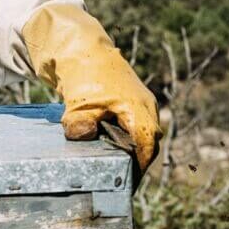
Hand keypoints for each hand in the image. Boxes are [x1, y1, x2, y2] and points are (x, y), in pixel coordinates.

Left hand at [22, 3, 161, 168]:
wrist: (80, 47)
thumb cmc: (84, 73)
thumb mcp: (79, 102)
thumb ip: (80, 124)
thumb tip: (82, 137)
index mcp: (139, 108)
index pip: (148, 145)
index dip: (139, 165)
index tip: (128, 181)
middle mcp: (146, 106)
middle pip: (149, 141)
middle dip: (137, 159)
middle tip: (120, 177)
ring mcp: (140, 102)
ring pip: (141, 132)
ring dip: (130, 147)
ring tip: (113, 164)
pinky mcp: (129, 100)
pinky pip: (133, 124)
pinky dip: (124, 136)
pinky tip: (107, 144)